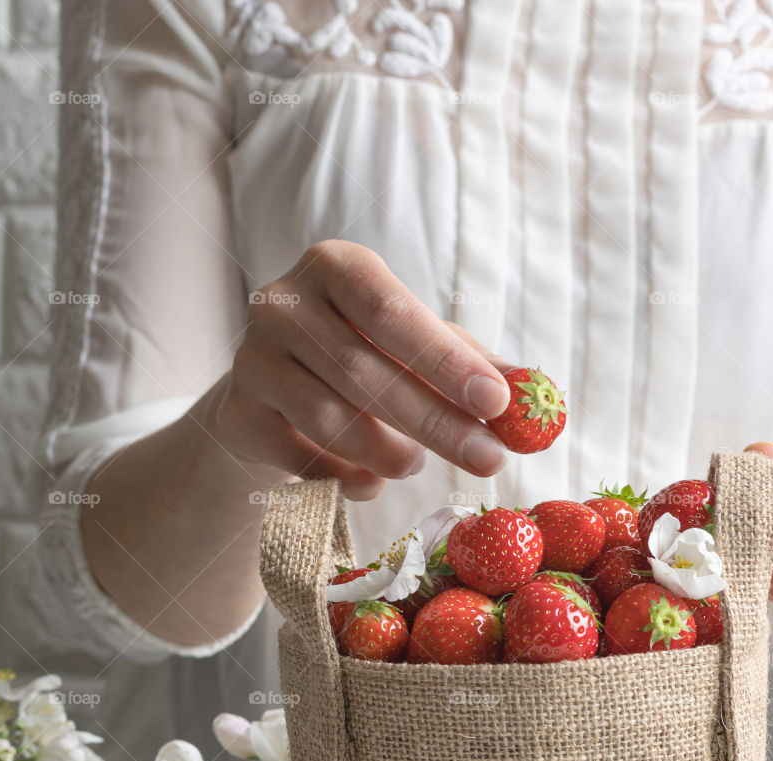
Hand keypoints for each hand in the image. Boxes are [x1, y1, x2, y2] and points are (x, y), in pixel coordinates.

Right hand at [214, 240, 511, 499]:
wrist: (274, 399)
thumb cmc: (363, 360)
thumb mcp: (418, 349)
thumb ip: (471, 363)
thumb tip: (535, 391)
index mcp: (336, 267)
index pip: (392, 313)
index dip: (445, 362)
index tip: (498, 403)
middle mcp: (283, 303)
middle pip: (366, 374)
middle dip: (436, 425)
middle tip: (488, 460)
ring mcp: (251, 359)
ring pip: (332, 423)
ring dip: (389, 455)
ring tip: (413, 464)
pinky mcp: (237, 415)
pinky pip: (304, 461)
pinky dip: (348, 480)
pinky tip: (366, 480)